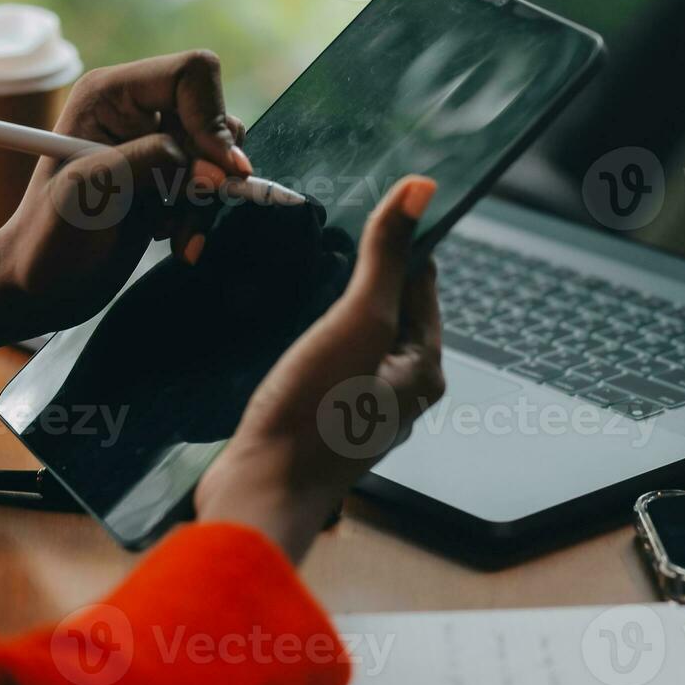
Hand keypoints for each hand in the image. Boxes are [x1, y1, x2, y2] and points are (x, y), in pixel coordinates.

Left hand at [0, 51, 250, 329]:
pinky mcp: (168, 180)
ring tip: (175, 236)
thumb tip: (215, 164)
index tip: (221, 170)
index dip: (212, 117)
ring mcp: (154, 146)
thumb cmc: (47, 238)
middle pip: (214, 116)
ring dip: (207, 201)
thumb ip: (149, 161)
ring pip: (220, 155)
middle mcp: (137, 110)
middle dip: (212, 168)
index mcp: (110, 94)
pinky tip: (174, 239)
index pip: (190, 74)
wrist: (42, 287)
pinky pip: (214, 185)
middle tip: (192, 208)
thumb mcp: (89, 189)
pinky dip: (203, 216)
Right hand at [194, 176, 444, 562]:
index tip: (368, 203)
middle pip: (391, 310)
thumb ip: (386, 258)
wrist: (259, 494)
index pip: (423, 282)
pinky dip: (315, 338)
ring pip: (358, 337)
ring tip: (304, 272)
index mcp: (424, 368)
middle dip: (366, 273)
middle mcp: (403, 390)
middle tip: (329, 232)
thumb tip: (421, 189)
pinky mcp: (325, 420)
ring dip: (336, 305)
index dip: (400, 241)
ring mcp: (363, 409)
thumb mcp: (357, 322)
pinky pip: (330, 363)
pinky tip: (287, 325)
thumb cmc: (314, 413)